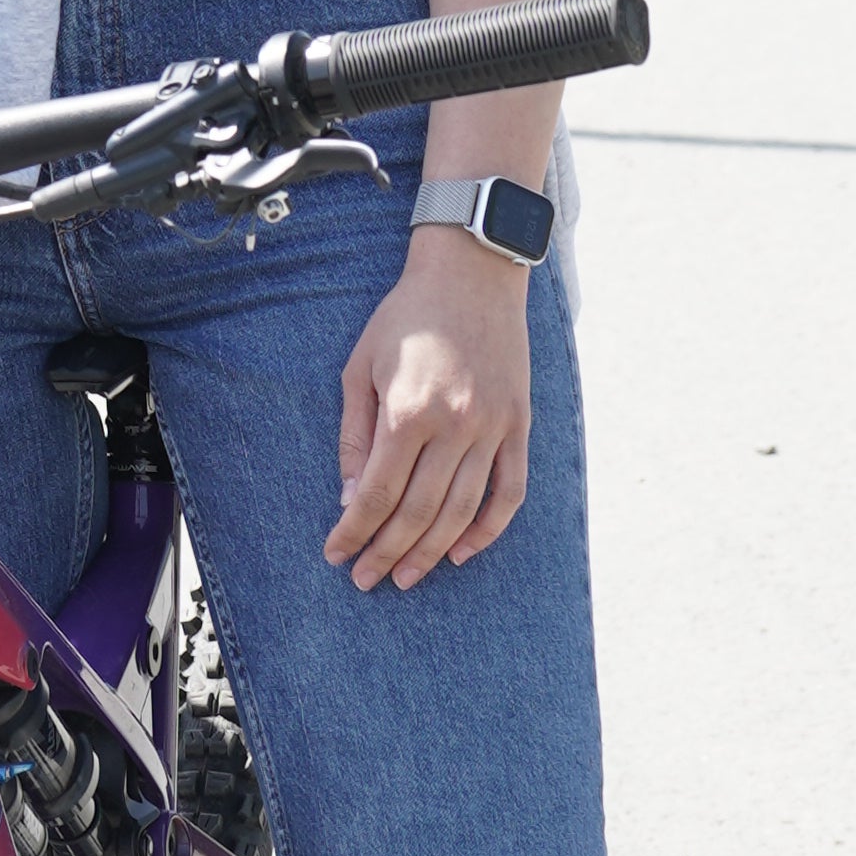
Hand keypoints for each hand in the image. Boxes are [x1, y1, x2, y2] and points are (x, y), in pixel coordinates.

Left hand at [326, 236, 534, 589]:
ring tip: (406, 577)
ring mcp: (493, 427)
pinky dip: (489, 528)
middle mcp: (455, 425)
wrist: (471, 274)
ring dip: (432, 552)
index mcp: (408, 411)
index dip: (355, 532)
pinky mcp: (519, 425)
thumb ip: (356, 436)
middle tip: (366, 580)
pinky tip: (463, 550)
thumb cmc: (406, 318)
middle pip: (419, 512)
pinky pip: (509, 490)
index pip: (378, 494)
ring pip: (462, 511)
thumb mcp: (361, 368)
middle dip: (387, 553)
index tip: (336, 555)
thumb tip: (352, 498)